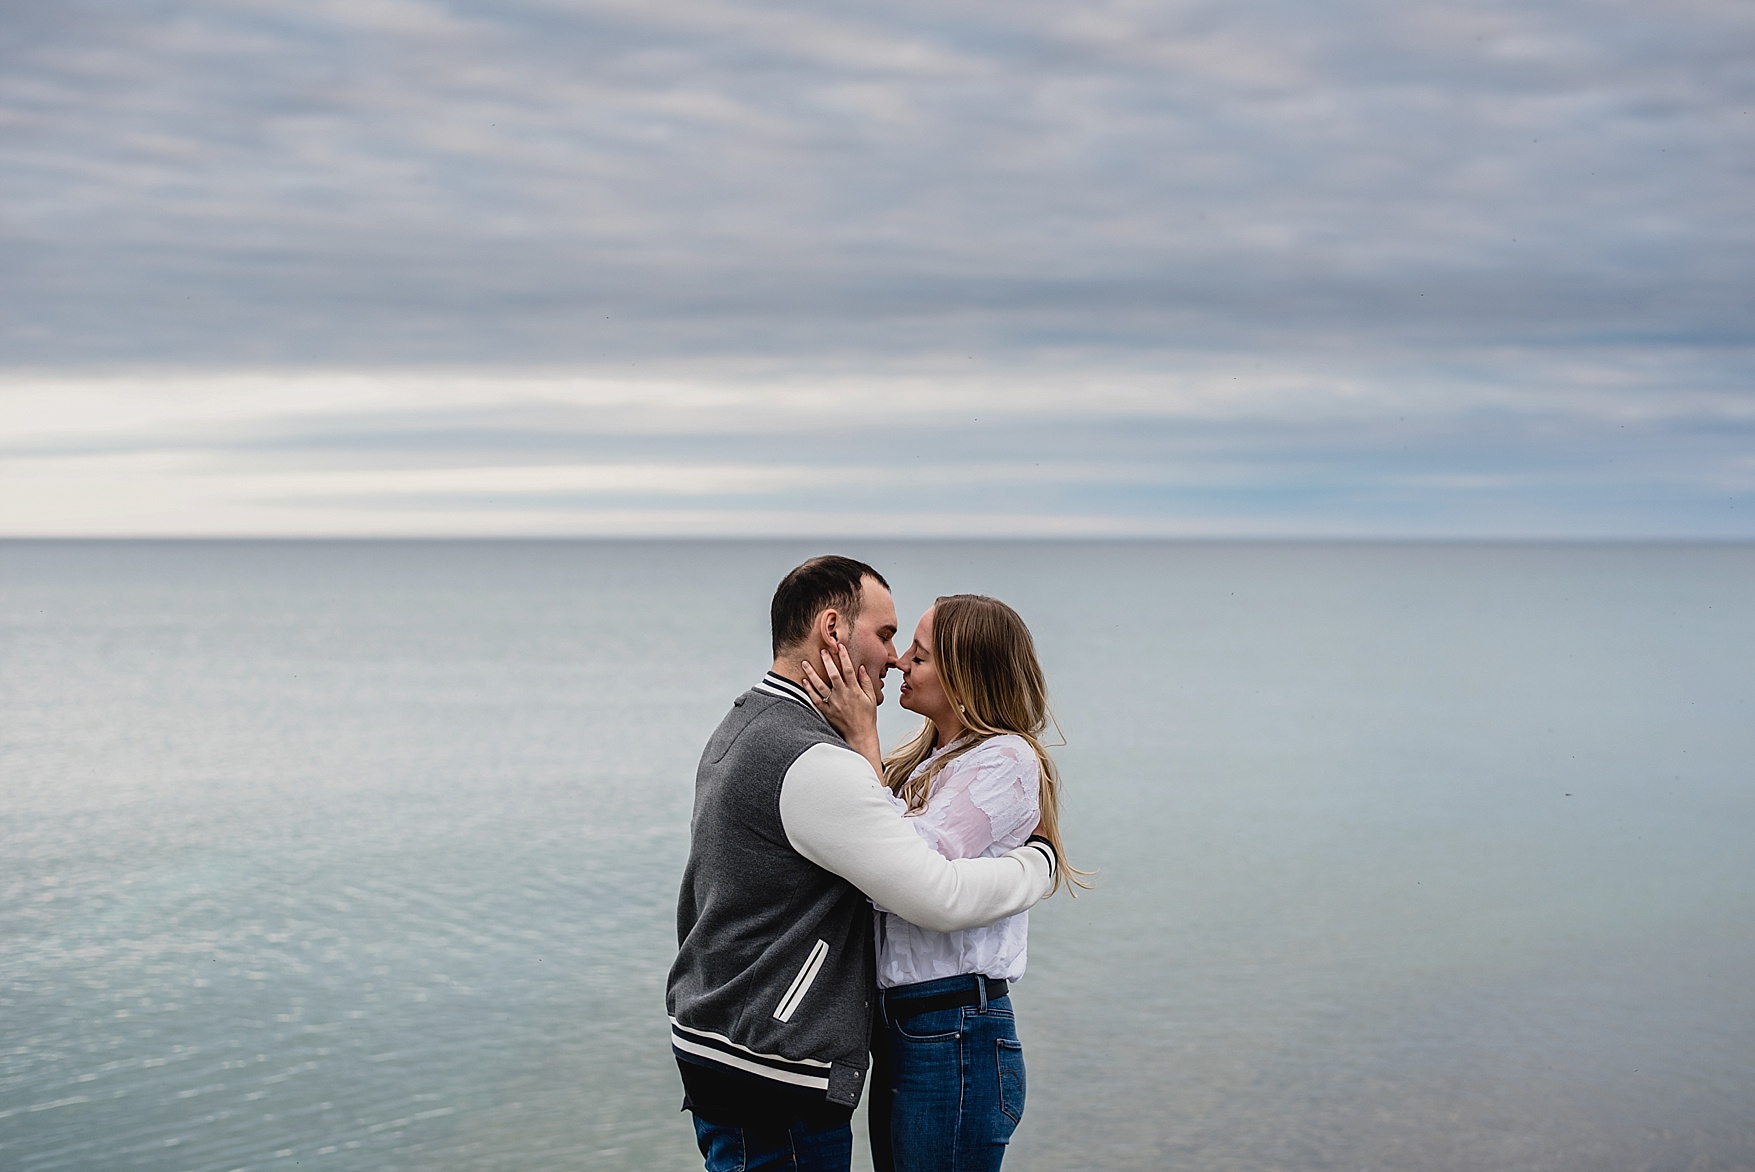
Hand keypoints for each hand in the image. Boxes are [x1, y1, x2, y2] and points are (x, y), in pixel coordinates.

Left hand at [801, 644, 882, 774]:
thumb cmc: (867, 717)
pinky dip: (809, 690)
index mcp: (855, 691)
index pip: (848, 670)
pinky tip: (804, 681)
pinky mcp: (827, 711)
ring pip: (820, 686)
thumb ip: (866, 682)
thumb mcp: (871, 698)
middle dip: (827, 661)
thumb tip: (861, 668)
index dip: (844, 657)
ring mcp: (833, 704)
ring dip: (812, 674)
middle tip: (822, 650)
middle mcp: (843, 696)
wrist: (860, 735)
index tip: (839, 646)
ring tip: (805, 663)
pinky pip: (815, 699)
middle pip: (833, 675)